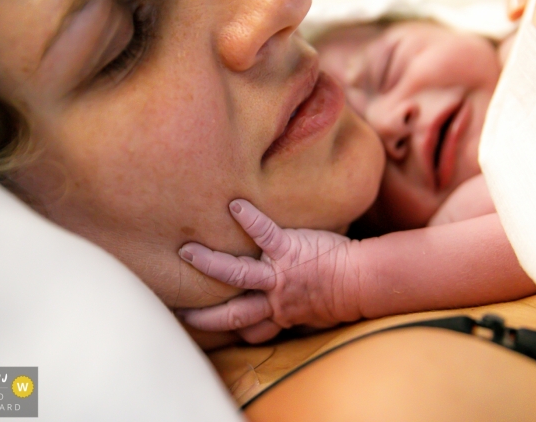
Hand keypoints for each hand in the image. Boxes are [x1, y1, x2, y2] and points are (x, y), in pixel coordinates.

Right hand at [176, 199, 361, 343]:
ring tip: (186, 251)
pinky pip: (264, 233)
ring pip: (236, 274)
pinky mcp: (287, 248)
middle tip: (176, 311)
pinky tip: (235, 204)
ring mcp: (278, 273)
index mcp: (278, 316)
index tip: (206, 326)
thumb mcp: (311, 314)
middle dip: (203, 315)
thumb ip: (290, 313)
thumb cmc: (339, 296)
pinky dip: (250, 219)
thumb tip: (283, 316)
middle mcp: (273, 299)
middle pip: (231, 314)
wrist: (359, 280)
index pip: (246, 330)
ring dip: (209, 264)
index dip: (226, 331)